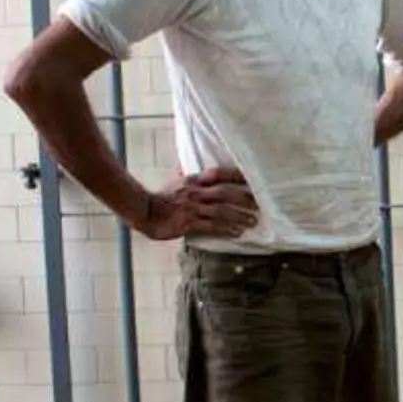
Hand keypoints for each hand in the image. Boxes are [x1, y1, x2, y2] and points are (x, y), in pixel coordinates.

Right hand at [135, 166, 257, 240]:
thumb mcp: (175, 184)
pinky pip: (211, 226)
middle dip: (244, 199)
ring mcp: (192, 208)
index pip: (219, 173)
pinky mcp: (188, 222)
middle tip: (259, 205)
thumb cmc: (160, 200)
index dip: (236, 175)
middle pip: (225, 193)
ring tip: (252, 222)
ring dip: (239, 216)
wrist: (143, 212)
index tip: (252, 179)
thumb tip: (184, 167)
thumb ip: (184, 176)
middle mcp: (195, 192)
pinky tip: (237, 233)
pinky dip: (226, 229)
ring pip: (221, 211)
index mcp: (194, 181)